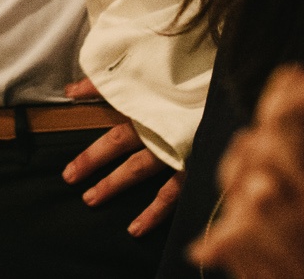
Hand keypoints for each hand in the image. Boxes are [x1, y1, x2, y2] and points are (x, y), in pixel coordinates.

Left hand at [59, 79, 180, 236]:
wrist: (235, 90)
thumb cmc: (195, 80)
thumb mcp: (154, 73)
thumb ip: (111, 82)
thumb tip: (71, 90)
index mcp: (148, 102)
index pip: (112, 112)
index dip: (91, 130)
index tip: (68, 151)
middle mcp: (159, 126)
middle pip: (118, 142)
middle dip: (92, 161)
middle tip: (69, 177)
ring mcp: (176, 148)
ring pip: (139, 170)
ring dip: (115, 184)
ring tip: (91, 200)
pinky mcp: (195, 164)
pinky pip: (172, 194)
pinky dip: (155, 213)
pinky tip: (137, 229)